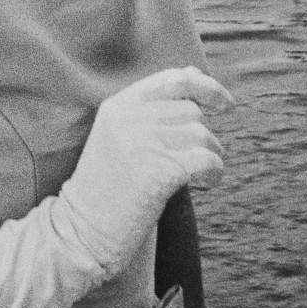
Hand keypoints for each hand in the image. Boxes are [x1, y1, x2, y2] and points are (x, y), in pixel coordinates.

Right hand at [59, 68, 232, 275]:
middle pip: (191, 110)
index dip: (206, 86)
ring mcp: (141, 143)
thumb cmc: (108, 188)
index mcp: (119, 105)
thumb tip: (196, 74)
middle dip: (205, 134)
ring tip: (204, 174)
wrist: (81, 233)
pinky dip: (215, 171)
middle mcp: (129, 118)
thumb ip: (154, 107)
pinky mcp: (156, 172)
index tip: (226, 103)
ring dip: (212, 153)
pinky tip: (209, 183)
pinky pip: (205, 159)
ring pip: (200, 134)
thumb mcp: (121, 136)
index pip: (174, 79)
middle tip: (204, 157)